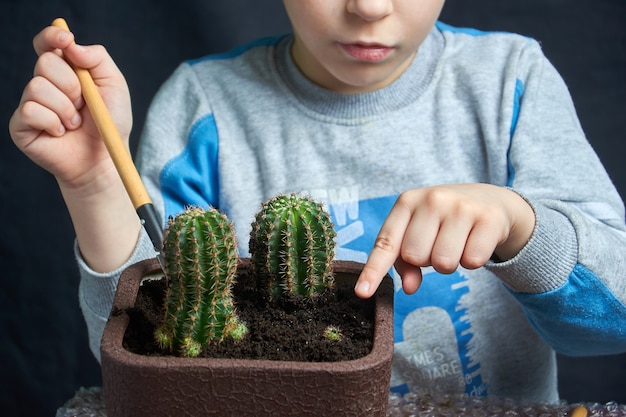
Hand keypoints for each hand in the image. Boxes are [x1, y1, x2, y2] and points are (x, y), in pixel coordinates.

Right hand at [9, 24, 139, 272]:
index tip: (65, 39)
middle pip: (45, 63)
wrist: (104, 160)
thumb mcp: (114, 86)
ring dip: (65, 108)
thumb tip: (71, 44)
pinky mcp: (20, 125)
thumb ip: (97, 58)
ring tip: (74, 123)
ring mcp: (30, 104)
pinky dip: (53, 123)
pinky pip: (30, 111)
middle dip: (71, 85)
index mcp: (65, 72)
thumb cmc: (110, 125)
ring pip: (38, 87)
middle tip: (82, 105)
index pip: (48, 44)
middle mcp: (44, 84)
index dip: (52, 37)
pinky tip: (60, 133)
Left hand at [354, 184, 535, 297]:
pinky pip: (472, 262)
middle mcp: (432, 199)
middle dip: (426, 260)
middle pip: (415, 257)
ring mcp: (461, 207)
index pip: (386, 243)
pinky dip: (473, 260)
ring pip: (443, 263)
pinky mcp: (488, 218)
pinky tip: (474, 241)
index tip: (362, 293)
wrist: (489, 200)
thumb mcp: (418, 232)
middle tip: (438, 242)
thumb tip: (408, 288)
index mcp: (407, 202)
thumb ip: (404, 262)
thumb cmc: (443, 222)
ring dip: (449, 263)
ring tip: (456, 242)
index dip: (373, 270)